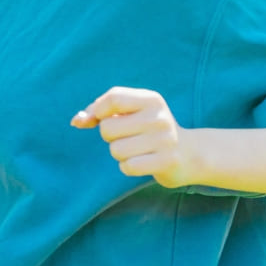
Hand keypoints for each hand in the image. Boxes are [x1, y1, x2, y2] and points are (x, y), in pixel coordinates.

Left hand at [71, 87, 195, 187]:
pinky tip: (142, 162)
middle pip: (108, 128)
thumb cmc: (148, 130)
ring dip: (120, 154)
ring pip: (115, 150)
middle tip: (128, 137)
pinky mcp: (166, 161)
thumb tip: (77, 120)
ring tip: (138, 150)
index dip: (98, 111)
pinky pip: (127, 166)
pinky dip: (128, 167)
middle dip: (109, 137)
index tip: (99, 119)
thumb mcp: (130, 113)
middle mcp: (159, 117)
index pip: (113, 98)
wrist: (189, 153)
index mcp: (151, 99)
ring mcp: (164, 140)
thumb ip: (99, 112)